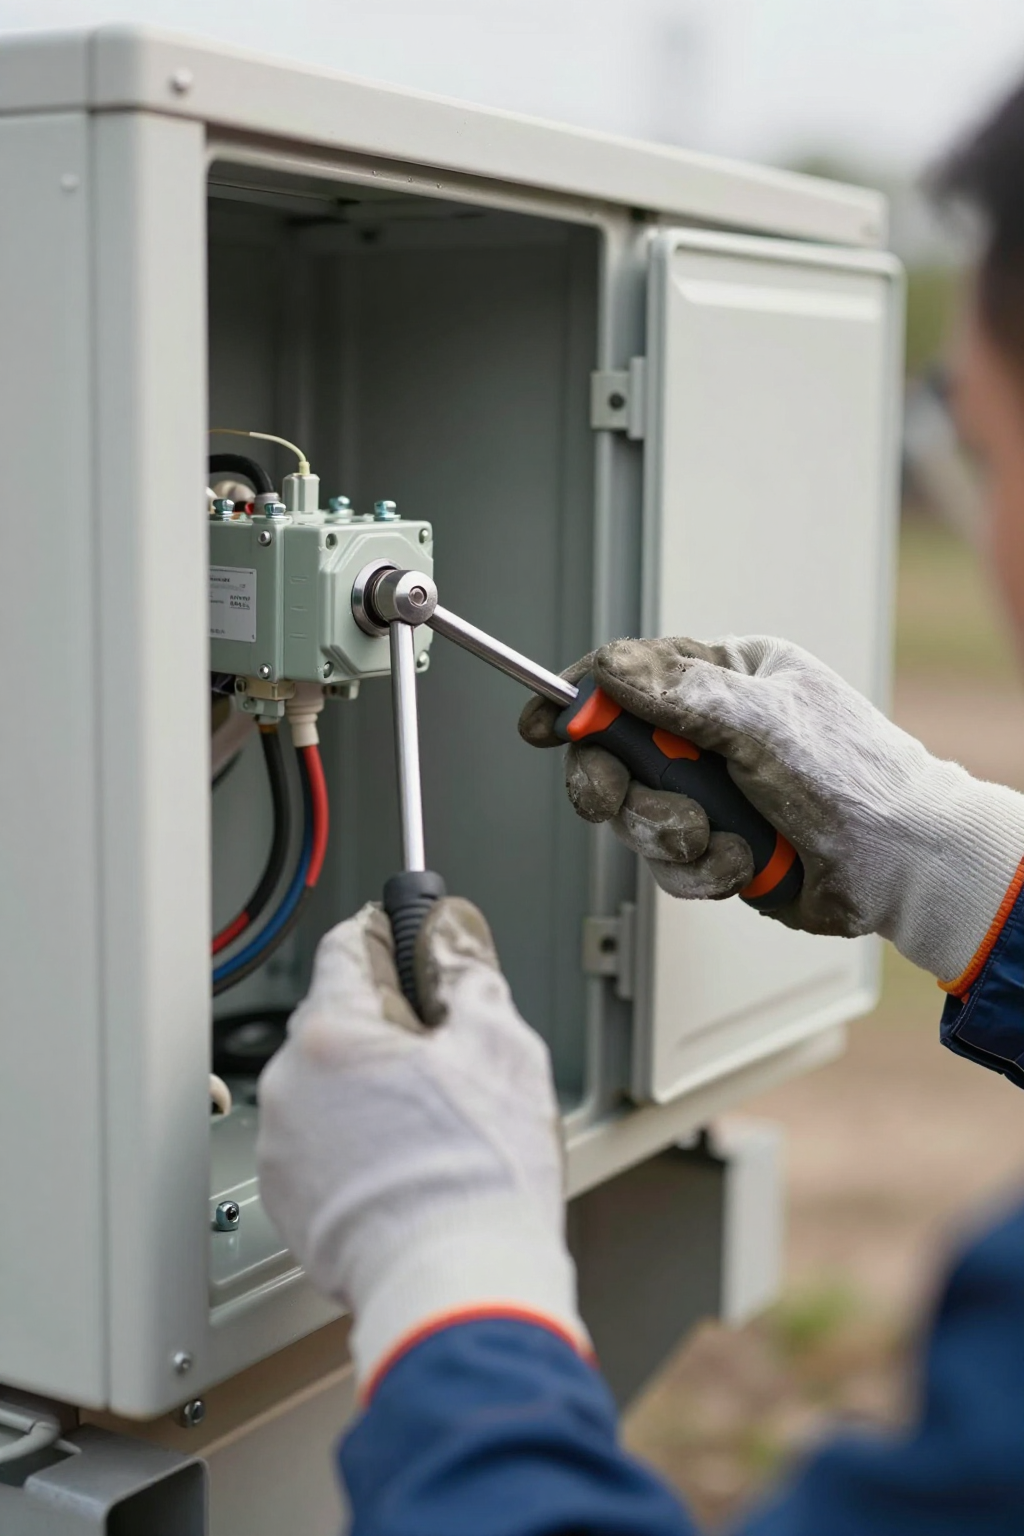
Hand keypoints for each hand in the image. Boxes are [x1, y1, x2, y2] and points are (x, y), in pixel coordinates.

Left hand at [256, 898, 584, 1386]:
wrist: (458, 1287)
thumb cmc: (479, 1178)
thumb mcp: (500, 1044)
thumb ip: (467, 971)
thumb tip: (452, 934)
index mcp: (331, 1033)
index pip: (347, 945)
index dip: (391, 933)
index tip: (415, 939)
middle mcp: (289, 1085)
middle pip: (340, 1019)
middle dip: (392, 1023)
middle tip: (451, 1050)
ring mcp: (284, 1149)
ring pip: (332, 1086)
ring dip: (375, 1087)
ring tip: (439, 1123)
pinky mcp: (292, 1203)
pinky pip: (325, 1145)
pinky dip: (361, 1143)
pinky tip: (413, 1164)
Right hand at [520, 636, 1023, 985]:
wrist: (902, 867)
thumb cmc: (854, 780)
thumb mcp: (762, 722)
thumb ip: (681, 694)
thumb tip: (610, 667)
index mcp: (727, 677)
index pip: (630, 676)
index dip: (580, 700)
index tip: (544, 723)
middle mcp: (712, 732)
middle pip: (615, 752)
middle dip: (619, 783)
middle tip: (618, 794)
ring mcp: (712, 791)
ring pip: (636, 813)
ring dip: (670, 833)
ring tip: (717, 838)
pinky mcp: (714, 846)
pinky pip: (668, 863)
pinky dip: (701, 869)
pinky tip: (743, 863)